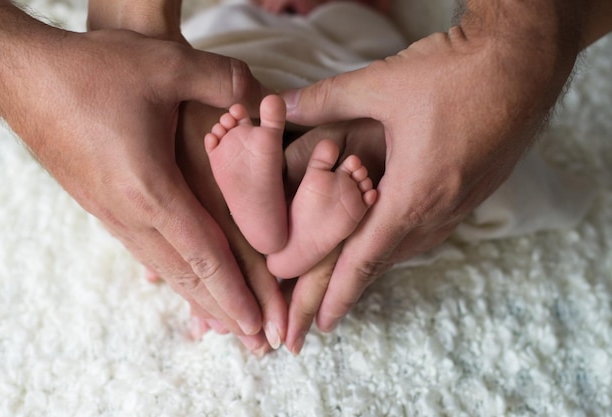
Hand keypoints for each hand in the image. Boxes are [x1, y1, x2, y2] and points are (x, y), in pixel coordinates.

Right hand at [87, 0, 283, 351]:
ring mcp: (109, 211)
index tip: (256, 323)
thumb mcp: (165, 64)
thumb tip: (260, 90)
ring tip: (219, 322)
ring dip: (195, 295)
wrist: (24, 75)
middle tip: (250, 340)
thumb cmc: (92, 69)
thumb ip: (221, 78)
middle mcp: (128, 212)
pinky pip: (141, 249)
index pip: (204, 254)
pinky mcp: (98, 202)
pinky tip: (175, 278)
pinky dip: (168, 271)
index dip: (235, 291)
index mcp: (150, 189)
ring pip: (162, 266)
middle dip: (221, 308)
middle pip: (185, 273)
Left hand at [281, 13, 579, 332]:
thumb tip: (280, 104)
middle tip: (319, 314)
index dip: (338, 294)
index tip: (319, 324)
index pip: (365, 259)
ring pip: (411, 246)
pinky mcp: (478, 188)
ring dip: (378, 263)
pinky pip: (433, 229)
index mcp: (413, 194)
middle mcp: (440, 208)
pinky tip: (394, 232)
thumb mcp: (382, 83)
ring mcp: (463, 202)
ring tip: (352, 277)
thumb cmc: (458, 73)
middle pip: (385, 261)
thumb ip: (325, 98)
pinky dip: (403, 240)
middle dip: (348, 289)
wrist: (529, 62)